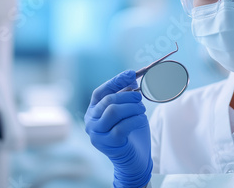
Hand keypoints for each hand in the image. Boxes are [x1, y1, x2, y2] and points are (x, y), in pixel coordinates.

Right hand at [85, 70, 152, 187]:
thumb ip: (127, 94)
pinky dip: (136, 119)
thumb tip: (132, 76)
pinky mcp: (109, 144)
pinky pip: (122, 126)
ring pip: (113, 111)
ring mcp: (97, 134)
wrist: (134, 160)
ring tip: (141, 110)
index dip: (116, 81)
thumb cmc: (131, 133)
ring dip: (132, 107)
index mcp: (93, 112)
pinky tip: (142, 119)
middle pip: (108, 100)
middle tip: (140, 98)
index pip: (100, 92)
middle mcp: (91, 122)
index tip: (132, 74)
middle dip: (128, 96)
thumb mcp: (128, 110)